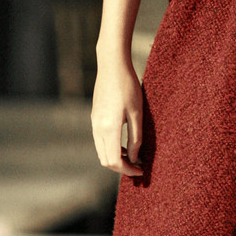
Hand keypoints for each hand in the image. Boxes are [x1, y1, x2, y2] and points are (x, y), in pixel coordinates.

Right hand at [91, 58, 143, 175]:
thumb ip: (136, 137)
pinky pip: (100, 140)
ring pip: (102, 151)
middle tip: (138, 166)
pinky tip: (125, 142)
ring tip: (134, 155)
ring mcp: (94, 122)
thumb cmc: (128, 86)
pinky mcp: (95, 117)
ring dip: (116, 158)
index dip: (127, 170)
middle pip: (105, 160)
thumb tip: (135, 158)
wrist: (112, 64)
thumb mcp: (137, 112)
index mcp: (108, 129)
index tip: (141, 171)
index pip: (114, 161)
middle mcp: (97, 128)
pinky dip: (111, 147)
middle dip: (121, 167)